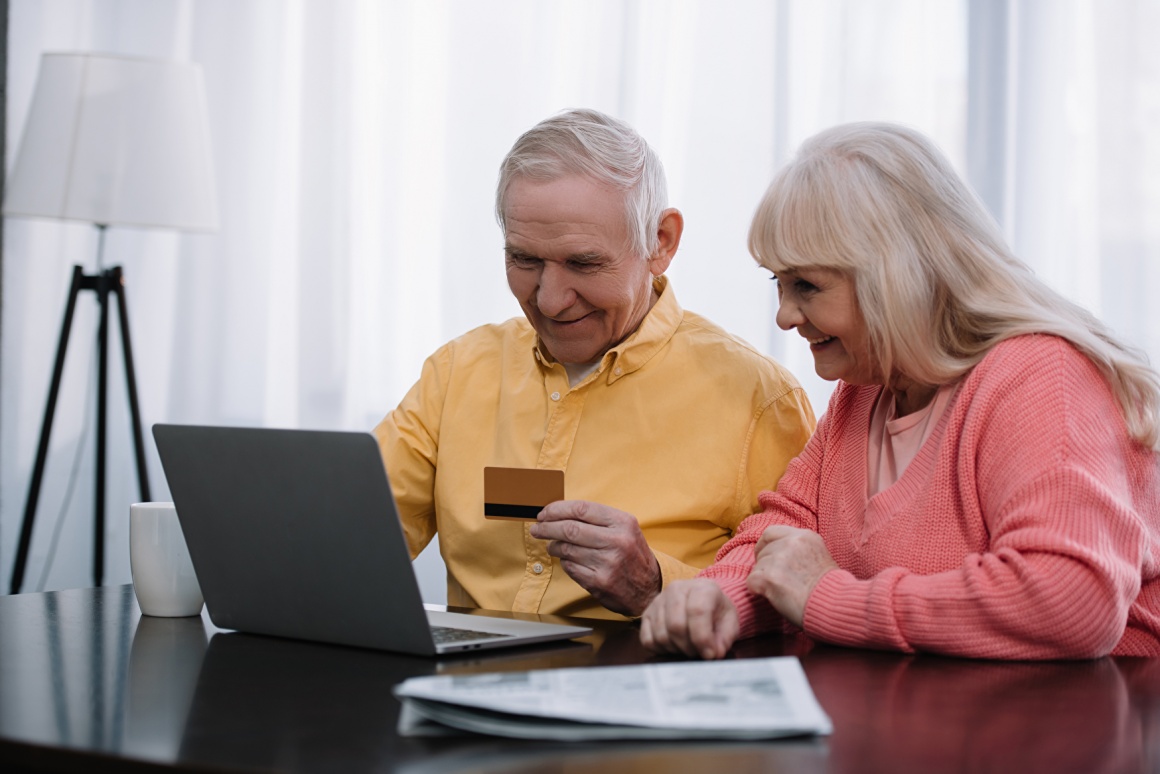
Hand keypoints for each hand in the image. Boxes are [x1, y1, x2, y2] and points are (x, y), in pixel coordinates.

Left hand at [529, 500, 660, 616]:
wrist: (650, 590)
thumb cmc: (633, 556)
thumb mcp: (626, 530)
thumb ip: (598, 520)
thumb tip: (561, 513)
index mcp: (623, 523)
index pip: (581, 509)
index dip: (557, 510)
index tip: (545, 513)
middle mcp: (616, 541)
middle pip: (569, 528)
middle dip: (547, 527)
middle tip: (537, 528)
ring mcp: (607, 563)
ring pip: (567, 549)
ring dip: (554, 546)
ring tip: (552, 546)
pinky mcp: (599, 582)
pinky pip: (570, 567)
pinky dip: (564, 562)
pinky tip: (568, 560)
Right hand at [639, 579, 738, 658]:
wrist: (702, 601)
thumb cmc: (716, 613)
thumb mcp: (729, 623)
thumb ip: (725, 638)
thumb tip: (714, 653)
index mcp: (701, 587)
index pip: (697, 611)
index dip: (703, 638)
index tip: (710, 654)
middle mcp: (676, 589)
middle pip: (676, 625)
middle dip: (689, 647)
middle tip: (699, 652)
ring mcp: (658, 600)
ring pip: (661, 634)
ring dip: (676, 649)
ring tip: (688, 648)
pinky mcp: (646, 613)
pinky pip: (647, 639)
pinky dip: (661, 649)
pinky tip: (673, 646)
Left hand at [746, 525, 837, 627]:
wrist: (835, 606)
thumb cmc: (830, 588)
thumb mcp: (820, 556)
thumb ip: (799, 550)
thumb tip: (777, 552)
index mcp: (804, 536)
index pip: (770, 532)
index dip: (764, 546)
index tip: (766, 558)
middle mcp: (791, 543)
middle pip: (763, 551)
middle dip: (765, 566)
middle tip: (777, 581)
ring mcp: (779, 559)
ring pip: (756, 567)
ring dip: (764, 580)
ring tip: (782, 591)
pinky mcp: (770, 577)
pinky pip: (751, 581)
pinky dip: (757, 591)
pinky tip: (772, 597)